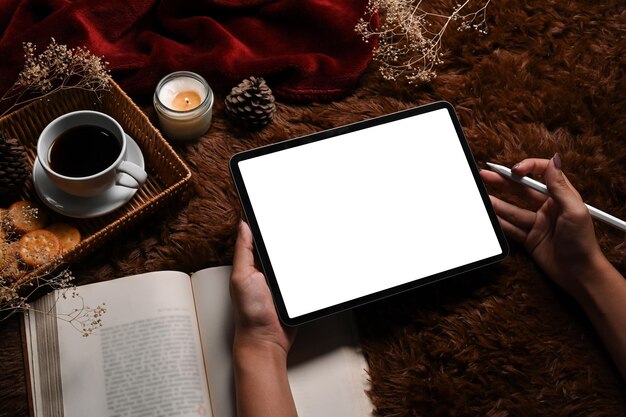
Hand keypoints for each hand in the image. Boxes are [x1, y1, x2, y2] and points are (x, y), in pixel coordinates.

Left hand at [230, 221, 297, 416]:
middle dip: (289, 232)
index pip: (260, 236)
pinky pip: (305, 272)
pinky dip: (312, 266)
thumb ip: (243, 251)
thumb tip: (243, 225)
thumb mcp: (241, 277)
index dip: (266, 222)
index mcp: (253, 263)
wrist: (268, 341)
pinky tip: (317, 257)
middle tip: (299, 215)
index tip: (274, 204)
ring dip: (303, 249)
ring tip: (312, 232)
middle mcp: (268, 270)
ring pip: (296, 257)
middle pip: (281, 244)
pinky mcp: (297, 290)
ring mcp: (283, 280)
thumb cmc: (249, 314)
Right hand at [480, 154, 604, 296]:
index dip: (527, 167)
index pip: (542, 173)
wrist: (579, 274)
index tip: (514, 170)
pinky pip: (511, 227)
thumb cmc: (583, 242)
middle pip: (521, 190)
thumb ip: (560, 186)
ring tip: (481, 196)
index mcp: (561, 196)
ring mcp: (537, 223)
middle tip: (486, 175)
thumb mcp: (575, 210)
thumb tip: (554, 160)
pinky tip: (489, 216)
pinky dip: (499, 222)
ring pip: (512, 209)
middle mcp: (548, 207)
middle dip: (503, 181)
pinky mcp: (529, 238)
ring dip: (497, 203)